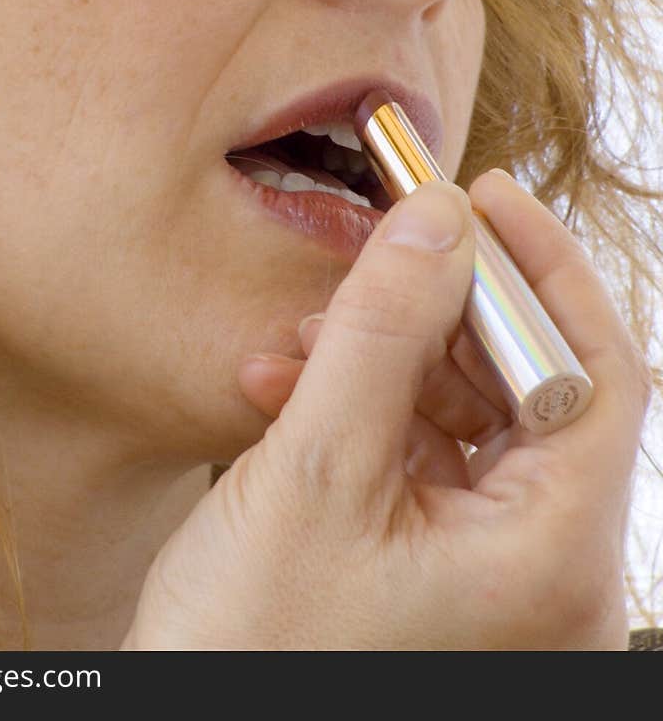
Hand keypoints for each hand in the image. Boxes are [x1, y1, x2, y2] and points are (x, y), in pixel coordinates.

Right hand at [121, 173, 648, 649]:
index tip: (484, 196)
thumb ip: (382, 333)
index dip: (545, 269)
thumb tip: (437, 217)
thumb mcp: (314, 472)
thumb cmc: (252, 652)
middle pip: (527, 386)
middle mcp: (542, 569)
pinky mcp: (435, 571)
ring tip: (298, 346)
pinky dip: (361, 411)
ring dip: (384, 360)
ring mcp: (490, 574)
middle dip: (439, 312)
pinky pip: (421, 457)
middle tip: (379, 258)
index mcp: (551, 557)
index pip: (596, 372)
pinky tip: (285, 389)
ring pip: (464, 415)